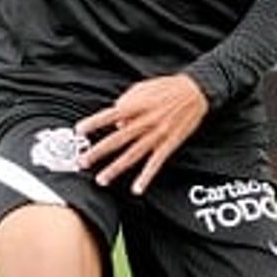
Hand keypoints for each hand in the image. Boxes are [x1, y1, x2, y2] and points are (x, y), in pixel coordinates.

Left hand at [76, 74, 209, 194]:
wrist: (197, 92)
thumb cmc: (168, 88)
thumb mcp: (144, 87)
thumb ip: (127, 101)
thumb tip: (116, 121)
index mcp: (138, 105)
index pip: (110, 114)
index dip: (94, 122)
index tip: (79, 130)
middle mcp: (145, 122)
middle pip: (117, 139)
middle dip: (98, 152)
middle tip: (82, 162)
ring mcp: (157, 135)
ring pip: (132, 155)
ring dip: (116, 169)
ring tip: (101, 180)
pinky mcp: (169, 144)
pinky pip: (155, 164)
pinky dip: (146, 177)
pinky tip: (137, 189)